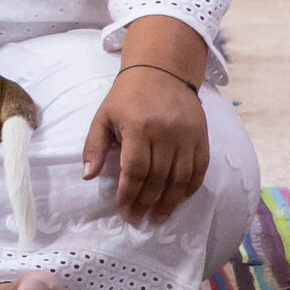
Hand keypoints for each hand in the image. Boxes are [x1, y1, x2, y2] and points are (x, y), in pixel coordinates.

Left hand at [83, 64, 209, 223]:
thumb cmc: (128, 96)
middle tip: (137, 219)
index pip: (135, 170)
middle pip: (158, 178)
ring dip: (169, 203)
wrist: (162, 71)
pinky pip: (199, 170)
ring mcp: (186, 136)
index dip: (128, 194)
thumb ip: (94, 146)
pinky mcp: (201, 137)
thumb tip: (88, 176)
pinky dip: (189, 189)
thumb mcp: (103, 116)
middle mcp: (165, 133)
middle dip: (146, 203)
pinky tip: (178, 201)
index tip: (123, 210)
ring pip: (180, 179)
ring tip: (158, 217)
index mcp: (138, 127)